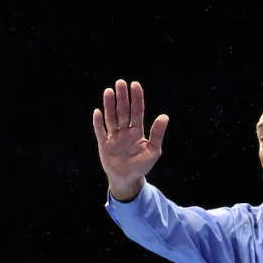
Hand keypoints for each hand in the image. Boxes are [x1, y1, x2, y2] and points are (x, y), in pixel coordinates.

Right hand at [92, 80, 168, 201]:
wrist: (127, 179)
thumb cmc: (141, 165)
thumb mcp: (153, 151)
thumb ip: (158, 134)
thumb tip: (164, 116)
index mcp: (137, 131)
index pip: (137, 111)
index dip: (136, 98)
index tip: (135, 85)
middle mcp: (125, 131)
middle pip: (123, 111)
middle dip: (122, 97)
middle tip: (120, 83)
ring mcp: (114, 137)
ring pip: (111, 118)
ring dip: (109, 105)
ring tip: (108, 91)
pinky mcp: (104, 145)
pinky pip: (101, 132)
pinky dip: (98, 123)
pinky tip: (98, 112)